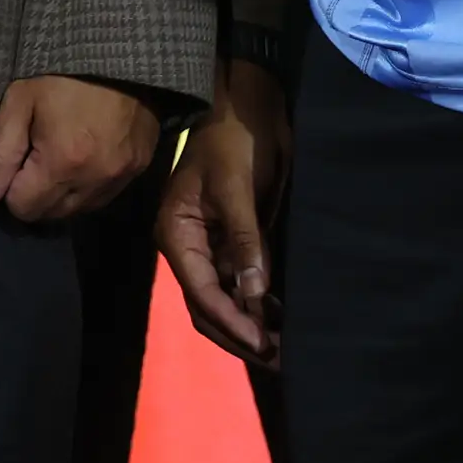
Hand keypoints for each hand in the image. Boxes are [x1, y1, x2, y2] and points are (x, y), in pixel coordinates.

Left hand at [0, 74, 159, 222]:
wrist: (120, 48)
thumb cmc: (61, 71)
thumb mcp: (19, 100)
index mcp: (63, 162)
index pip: (24, 209)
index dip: (10, 190)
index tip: (14, 162)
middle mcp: (95, 179)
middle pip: (52, 215)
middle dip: (35, 195)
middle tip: (33, 158)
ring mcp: (122, 177)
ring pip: (78, 211)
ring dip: (61, 195)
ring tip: (58, 158)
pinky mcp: (140, 169)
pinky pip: (103, 197)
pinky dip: (87, 187)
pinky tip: (82, 159)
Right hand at [157, 59, 290, 365]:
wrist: (245, 103)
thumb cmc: (233, 139)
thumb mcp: (235, 185)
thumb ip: (243, 238)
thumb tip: (252, 291)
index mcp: (177, 234)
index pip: (200, 292)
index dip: (230, 322)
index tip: (262, 344)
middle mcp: (189, 247)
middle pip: (207, 306)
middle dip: (240, 335)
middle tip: (277, 359)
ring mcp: (210, 245)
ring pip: (224, 299)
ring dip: (251, 325)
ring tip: (285, 348)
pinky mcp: (232, 240)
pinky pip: (241, 282)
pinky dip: (259, 303)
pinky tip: (284, 318)